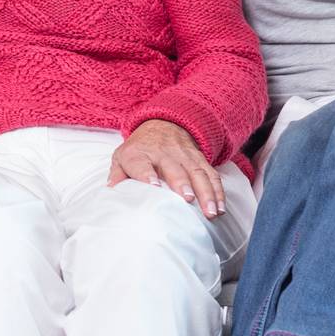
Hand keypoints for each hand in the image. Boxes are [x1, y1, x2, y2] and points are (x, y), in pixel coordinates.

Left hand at [108, 119, 224, 217]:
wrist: (162, 124)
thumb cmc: (139, 150)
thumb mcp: (122, 157)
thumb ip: (117, 174)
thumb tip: (113, 190)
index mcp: (139, 154)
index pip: (141, 164)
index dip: (146, 174)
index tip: (153, 185)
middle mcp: (163, 153)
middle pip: (174, 169)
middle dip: (182, 183)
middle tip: (188, 199)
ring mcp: (184, 156)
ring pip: (197, 173)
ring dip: (206, 192)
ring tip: (211, 211)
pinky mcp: (200, 160)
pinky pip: (211, 175)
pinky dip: (218, 191)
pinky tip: (221, 207)